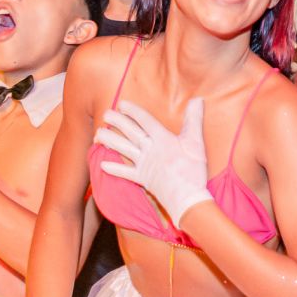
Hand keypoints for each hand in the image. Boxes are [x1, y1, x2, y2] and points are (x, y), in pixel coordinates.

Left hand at [95, 98, 210, 228]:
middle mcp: (150, 150)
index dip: (133, 111)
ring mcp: (144, 165)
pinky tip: (102, 164)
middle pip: (130, 132)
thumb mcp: (196, 141)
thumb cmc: (192, 169)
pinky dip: (114, 169)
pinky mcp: (142, 179)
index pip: (145, 120)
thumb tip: (198, 99)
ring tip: (98, 134)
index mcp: (162, 138)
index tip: (122, 104)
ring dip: (110, 140)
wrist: (187, 197)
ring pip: (123, 149)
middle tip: (105, 113)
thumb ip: (194, 119)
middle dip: (117, 121)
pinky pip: (125, 173)